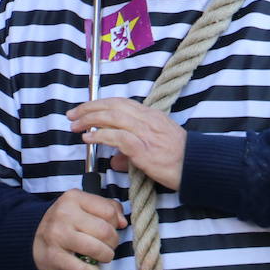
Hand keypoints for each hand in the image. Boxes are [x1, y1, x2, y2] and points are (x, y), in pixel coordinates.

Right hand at [32, 189, 125, 269]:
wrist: (30, 237)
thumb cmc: (64, 221)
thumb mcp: (81, 206)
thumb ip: (106, 207)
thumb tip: (122, 222)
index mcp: (74, 198)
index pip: (109, 211)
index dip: (116, 223)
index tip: (111, 228)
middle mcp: (64, 214)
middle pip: (105, 231)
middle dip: (113, 242)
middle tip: (108, 246)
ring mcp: (58, 236)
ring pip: (97, 249)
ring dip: (106, 256)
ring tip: (103, 256)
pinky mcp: (54, 257)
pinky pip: (83, 269)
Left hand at [69, 98, 186, 189]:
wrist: (196, 167)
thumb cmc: (179, 159)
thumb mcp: (155, 148)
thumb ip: (131, 152)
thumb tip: (114, 160)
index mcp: (151, 115)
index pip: (120, 102)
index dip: (99, 103)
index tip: (84, 109)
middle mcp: (147, 119)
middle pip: (113, 105)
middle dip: (89, 108)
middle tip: (73, 115)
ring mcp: (145, 132)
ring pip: (113, 117)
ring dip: (90, 119)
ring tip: (76, 125)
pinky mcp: (143, 148)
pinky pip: (117, 137)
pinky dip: (100, 136)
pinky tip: (88, 139)